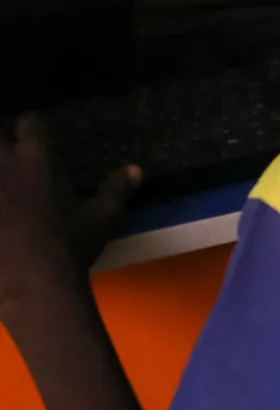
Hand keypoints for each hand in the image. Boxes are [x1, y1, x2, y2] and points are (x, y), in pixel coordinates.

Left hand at [0, 116, 136, 322]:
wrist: (32, 288)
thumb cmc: (71, 247)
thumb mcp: (102, 218)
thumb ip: (117, 189)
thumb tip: (136, 169)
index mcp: (36, 159)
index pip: (29, 121)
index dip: (32, 126)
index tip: (35, 133)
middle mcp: (3, 166)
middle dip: (5, 137)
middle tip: (13, 152)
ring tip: (4, 181)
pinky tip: (0, 212)